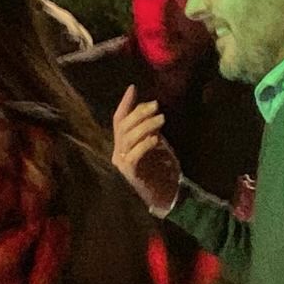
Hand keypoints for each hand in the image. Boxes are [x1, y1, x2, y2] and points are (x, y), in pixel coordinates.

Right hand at [112, 85, 181, 213]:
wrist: (165, 196)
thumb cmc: (162, 171)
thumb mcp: (157, 145)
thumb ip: (151, 130)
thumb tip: (152, 112)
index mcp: (123, 144)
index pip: (119, 120)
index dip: (125, 104)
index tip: (132, 88)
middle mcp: (118, 152)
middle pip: (122, 126)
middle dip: (139, 113)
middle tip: (156, 106)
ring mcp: (122, 163)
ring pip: (128, 138)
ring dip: (145, 126)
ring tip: (161, 119)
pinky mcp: (130, 173)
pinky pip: (134, 155)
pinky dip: (145, 144)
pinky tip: (155, 138)